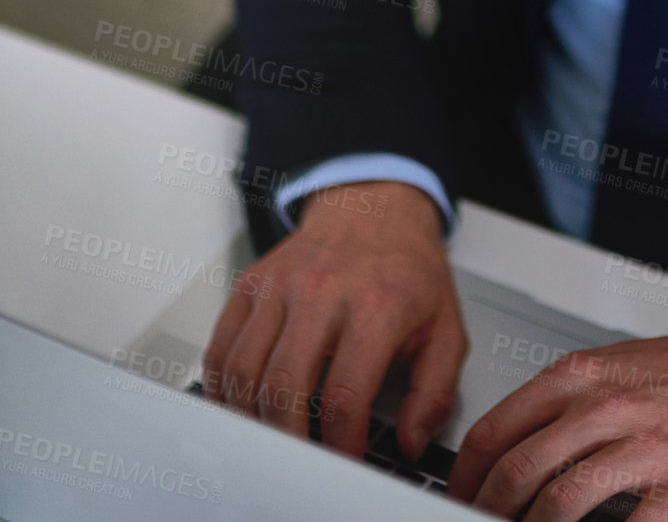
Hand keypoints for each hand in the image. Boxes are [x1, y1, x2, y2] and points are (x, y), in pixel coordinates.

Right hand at [201, 180, 468, 459]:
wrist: (376, 205)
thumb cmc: (408, 268)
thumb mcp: (446, 325)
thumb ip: (436, 390)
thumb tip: (413, 440)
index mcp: (377, 306)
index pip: (346, 395)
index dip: (341, 445)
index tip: (345, 462)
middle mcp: (324, 290)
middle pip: (285, 385)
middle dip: (287, 439)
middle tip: (299, 461)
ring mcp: (282, 284)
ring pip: (245, 368)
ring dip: (251, 417)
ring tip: (270, 438)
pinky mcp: (254, 281)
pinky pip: (221, 344)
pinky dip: (221, 385)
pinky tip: (239, 405)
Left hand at [448, 325, 667, 521]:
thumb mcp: (610, 367)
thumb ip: (560, 404)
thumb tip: (510, 449)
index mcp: (580, 375)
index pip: (497, 430)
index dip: (468, 477)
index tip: (460, 499)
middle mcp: (605, 406)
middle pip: (519, 470)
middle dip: (490, 512)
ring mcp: (645, 446)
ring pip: (560, 503)